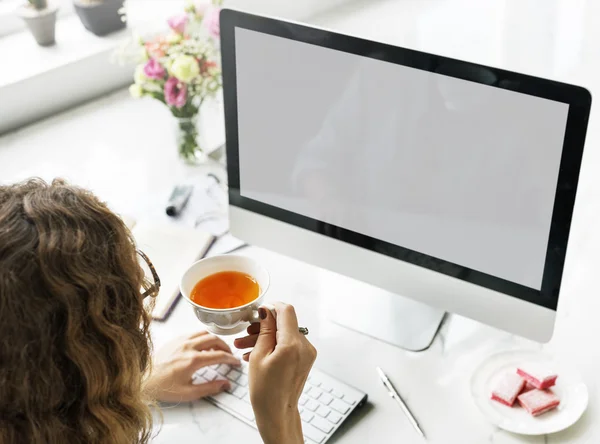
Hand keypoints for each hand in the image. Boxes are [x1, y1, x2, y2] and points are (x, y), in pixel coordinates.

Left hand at [145, 331, 240, 402]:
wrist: (142, 380)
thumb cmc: (163, 387)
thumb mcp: (188, 393)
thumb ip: (210, 388)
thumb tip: (225, 384)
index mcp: (193, 360)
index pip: (219, 355)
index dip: (231, 358)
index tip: (236, 362)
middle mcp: (188, 346)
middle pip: (214, 339)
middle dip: (225, 346)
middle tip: (228, 354)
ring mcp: (180, 341)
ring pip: (204, 333)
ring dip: (214, 339)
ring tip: (216, 349)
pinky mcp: (174, 340)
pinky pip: (193, 333)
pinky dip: (202, 337)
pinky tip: (201, 346)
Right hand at [234, 303, 316, 443]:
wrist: (276, 413)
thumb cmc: (265, 391)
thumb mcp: (259, 355)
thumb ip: (265, 330)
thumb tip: (267, 312)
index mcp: (292, 344)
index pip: (286, 311)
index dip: (272, 307)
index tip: (259, 311)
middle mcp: (304, 346)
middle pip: (284, 324)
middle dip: (263, 326)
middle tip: (245, 333)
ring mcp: (307, 353)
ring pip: (284, 334)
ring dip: (266, 337)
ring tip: (244, 346)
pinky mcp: (305, 359)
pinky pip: (288, 344)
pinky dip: (274, 345)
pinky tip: (256, 353)